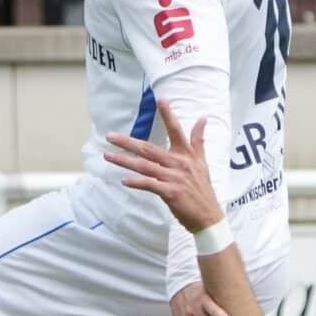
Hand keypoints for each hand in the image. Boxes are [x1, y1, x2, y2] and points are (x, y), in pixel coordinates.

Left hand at [101, 98, 222, 232]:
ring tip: (107, 156)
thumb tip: (203, 117)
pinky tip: (124, 180)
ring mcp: (174, 178)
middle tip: (109, 136)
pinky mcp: (170, 192)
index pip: (176, 130)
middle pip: (149, 149)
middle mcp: (179, 163)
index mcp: (186, 154)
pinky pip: (149, 185)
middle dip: (128, 142)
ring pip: (144, 166)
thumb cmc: (202, 189)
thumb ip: (199, 140)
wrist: (208, 216)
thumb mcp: (203, 162)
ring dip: (124, 161)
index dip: (168, 115)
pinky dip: (136, 182)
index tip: (160, 99)